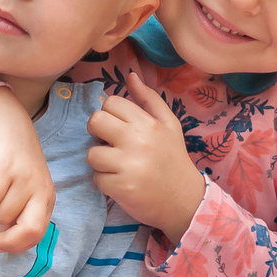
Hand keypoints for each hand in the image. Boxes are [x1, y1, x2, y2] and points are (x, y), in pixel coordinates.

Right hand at [0, 89, 54, 253]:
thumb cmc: (12, 154)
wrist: (2, 117)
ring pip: (1, 214)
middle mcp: (39, 188)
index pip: (38, 233)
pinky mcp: (4, 167)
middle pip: (28, 230)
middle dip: (8, 241)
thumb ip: (21, 209)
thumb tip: (6, 237)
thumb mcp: (25, 184)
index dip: (17, 246)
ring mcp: (23, 177)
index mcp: (46, 196)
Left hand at [86, 72, 205, 240]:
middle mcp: (137, 140)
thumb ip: (149, 99)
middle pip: (95, 121)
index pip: (110, 103)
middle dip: (97, 132)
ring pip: (91, 153)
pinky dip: (105, 182)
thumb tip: (130, 75)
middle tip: (110, 143)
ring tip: (117, 166)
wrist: (184, 200)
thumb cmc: (173, 159)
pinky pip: (96, 178)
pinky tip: (121, 182)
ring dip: (100, 161)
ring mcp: (128, 165)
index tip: (118, 127)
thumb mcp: (169, 125)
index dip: (110, 114)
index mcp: (148, 123)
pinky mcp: (120, 188)